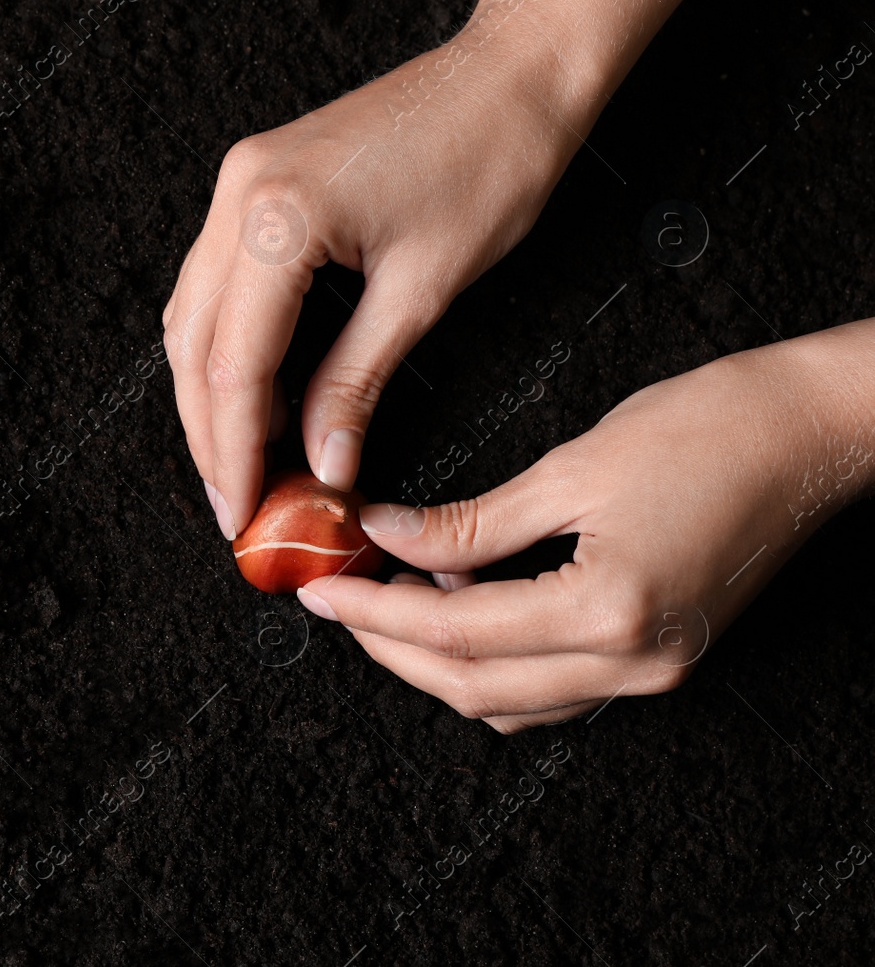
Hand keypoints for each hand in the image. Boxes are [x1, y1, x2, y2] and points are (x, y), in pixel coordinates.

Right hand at [162, 10, 580, 539]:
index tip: (245, 515)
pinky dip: (226, 346)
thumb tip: (324, 466)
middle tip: (237, 509)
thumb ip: (356, 382)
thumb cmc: (492, 160)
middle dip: (211, 436)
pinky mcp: (256, 181)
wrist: (513, 68)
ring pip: (192, 316)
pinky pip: (216, 282)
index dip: (235, 452)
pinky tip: (258, 395)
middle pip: (193, 346)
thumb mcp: (425, 289)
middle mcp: (239, 194)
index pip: (233, 364)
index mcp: (278, 218)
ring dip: (211, 395)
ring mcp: (239, 181)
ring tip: (246, 466)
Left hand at [295, 327, 874, 731]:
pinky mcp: (659, 658)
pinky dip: (494, 659)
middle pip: (472, 686)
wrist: (810, 433)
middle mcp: (632, 664)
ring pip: (510, 699)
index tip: (319, 590)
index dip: (372, 614)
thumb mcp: (569, 469)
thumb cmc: (708, 429)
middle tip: (336, 600)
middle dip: (390, 648)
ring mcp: (652, 672)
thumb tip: (387, 537)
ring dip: (437, 661)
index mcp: (609, 615)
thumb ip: (469, 523)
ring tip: (386, 598)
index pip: (452, 635)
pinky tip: (461, 604)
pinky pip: (554, 688)